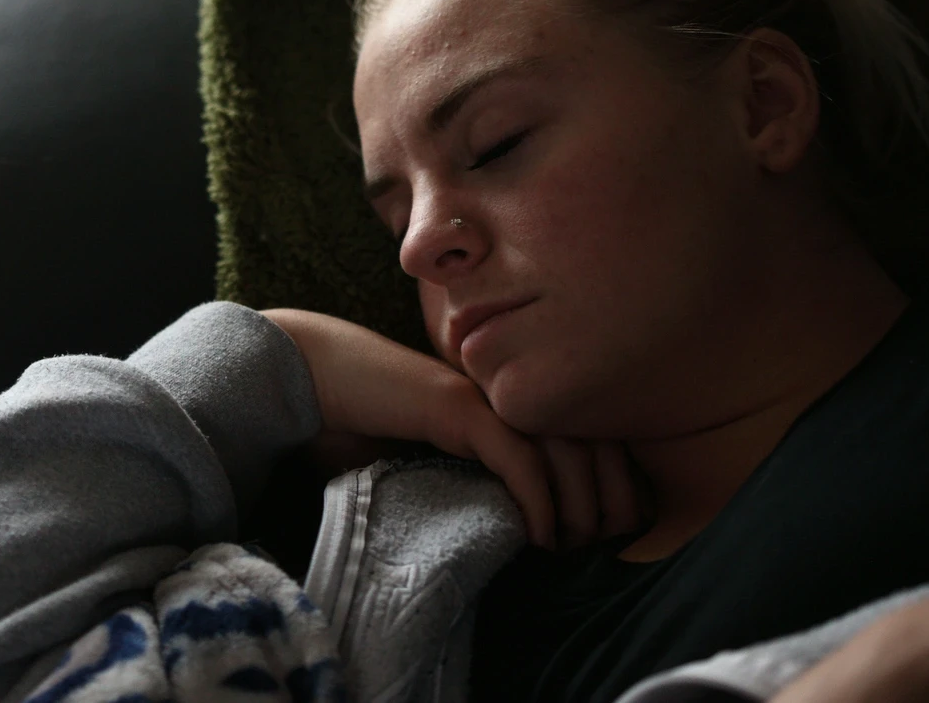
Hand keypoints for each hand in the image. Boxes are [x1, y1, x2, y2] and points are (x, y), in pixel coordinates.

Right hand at [261, 308, 647, 549]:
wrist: (310, 378)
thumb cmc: (362, 422)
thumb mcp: (431, 461)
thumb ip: (472, 483)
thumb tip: (517, 538)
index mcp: (511, 403)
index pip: (593, 438)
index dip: (618, 486)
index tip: (614, 536)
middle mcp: (509, 394)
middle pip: (597, 442)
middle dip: (614, 501)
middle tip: (602, 550)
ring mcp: (487, 397)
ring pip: (567, 451)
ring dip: (580, 508)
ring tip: (568, 549)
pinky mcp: (457, 408)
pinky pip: (518, 456)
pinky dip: (538, 500)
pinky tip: (538, 537)